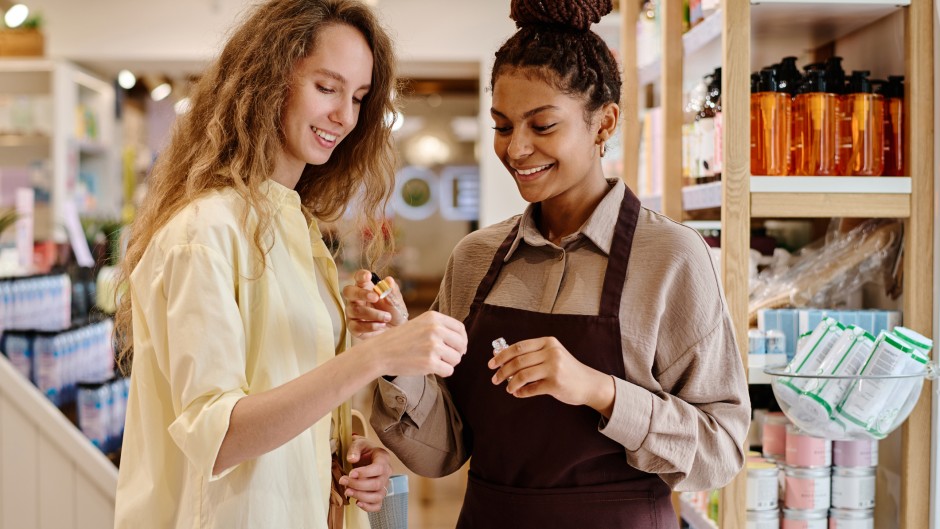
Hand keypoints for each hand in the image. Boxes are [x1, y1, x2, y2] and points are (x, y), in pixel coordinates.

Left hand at [338, 435, 392, 511]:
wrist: (365, 454)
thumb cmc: (363, 449)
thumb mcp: (358, 443)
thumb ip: (355, 449)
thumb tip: (352, 459)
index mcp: (383, 458)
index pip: (378, 468)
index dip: (365, 473)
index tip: (351, 473)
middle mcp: (387, 472)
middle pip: (377, 484)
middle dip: (358, 485)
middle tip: (343, 481)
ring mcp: (384, 484)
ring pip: (378, 496)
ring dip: (361, 496)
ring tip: (347, 491)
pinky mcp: (379, 493)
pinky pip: (378, 505)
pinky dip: (368, 507)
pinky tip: (357, 502)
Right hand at [343, 269, 408, 339]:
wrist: (397, 330)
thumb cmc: (394, 312)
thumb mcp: (396, 301)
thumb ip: (392, 291)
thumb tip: (389, 280)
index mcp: (366, 287)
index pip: (359, 277)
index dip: (361, 275)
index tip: (368, 276)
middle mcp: (356, 299)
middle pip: (348, 291)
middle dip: (361, 293)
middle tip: (376, 297)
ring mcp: (352, 313)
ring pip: (355, 310)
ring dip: (373, 314)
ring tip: (387, 317)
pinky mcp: (353, 327)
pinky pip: (356, 326)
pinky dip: (371, 326)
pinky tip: (381, 325)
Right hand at [366, 311, 466, 377]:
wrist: (379, 352)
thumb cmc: (400, 340)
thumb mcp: (420, 324)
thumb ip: (439, 328)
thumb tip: (462, 344)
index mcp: (434, 317)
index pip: (460, 329)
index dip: (461, 340)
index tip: (457, 348)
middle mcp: (435, 329)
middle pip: (461, 345)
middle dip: (456, 353)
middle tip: (445, 358)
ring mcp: (433, 346)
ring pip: (456, 359)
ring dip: (448, 363)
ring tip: (434, 362)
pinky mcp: (430, 362)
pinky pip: (449, 371)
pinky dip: (442, 372)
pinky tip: (430, 368)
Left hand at [487, 337, 614, 415]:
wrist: (589, 383)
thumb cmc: (566, 369)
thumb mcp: (551, 355)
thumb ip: (529, 355)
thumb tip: (500, 356)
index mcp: (548, 342)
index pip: (518, 347)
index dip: (502, 355)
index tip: (491, 363)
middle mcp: (551, 352)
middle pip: (518, 361)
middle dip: (502, 371)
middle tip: (495, 379)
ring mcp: (554, 367)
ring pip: (522, 375)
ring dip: (510, 383)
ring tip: (507, 388)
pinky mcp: (556, 383)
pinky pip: (531, 388)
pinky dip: (521, 392)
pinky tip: (518, 393)